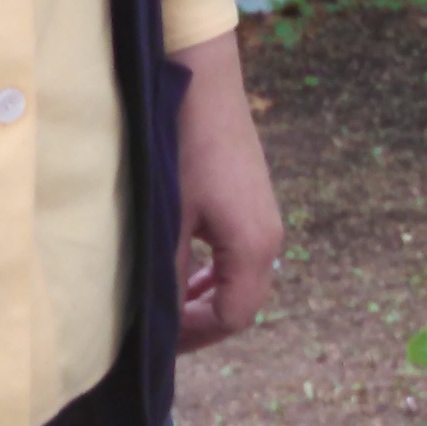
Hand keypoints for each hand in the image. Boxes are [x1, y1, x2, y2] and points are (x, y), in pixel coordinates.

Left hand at [174, 29, 282, 349]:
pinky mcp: (252, 202)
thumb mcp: (169, 218)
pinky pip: (236, 254)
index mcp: (253, 248)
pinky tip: (180, 268)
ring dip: (203, 296)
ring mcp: (264, 220)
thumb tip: (157, 319)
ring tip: (164, 304)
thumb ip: (166, 273)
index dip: (193, 337)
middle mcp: (269, 239)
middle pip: (240, 303)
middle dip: (198, 321)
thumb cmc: (183, 147)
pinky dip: (210, 271)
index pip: (232, 317)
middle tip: (157, 330)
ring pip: (238, 279)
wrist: (202, 82)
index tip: (157, 342)